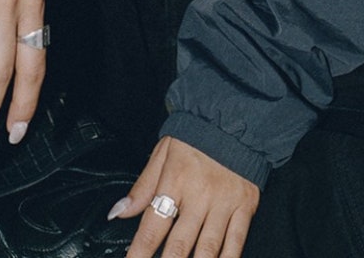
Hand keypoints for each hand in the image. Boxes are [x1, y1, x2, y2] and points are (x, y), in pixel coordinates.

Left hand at [110, 137, 259, 257]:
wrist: (233, 119)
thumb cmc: (195, 138)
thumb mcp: (162, 154)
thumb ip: (142, 187)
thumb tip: (119, 212)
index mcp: (175, 180)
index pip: (153, 225)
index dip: (139, 252)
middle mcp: (199, 194)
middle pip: (179, 244)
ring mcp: (224, 202)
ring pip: (208, 248)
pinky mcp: (244, 206)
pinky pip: (236, 242)